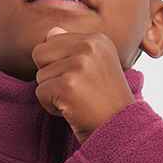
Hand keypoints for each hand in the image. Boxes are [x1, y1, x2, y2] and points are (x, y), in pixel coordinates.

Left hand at [31, 28, 136, 143]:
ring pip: (40, 76)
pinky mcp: (68, 85)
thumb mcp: (95, 68)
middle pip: (40, 54)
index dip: (60, 66)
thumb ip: (72, 48)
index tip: (83, 81)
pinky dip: (52, 107)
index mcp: (97, 39)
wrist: (121, 131)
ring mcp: (80, 65)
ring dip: (53, 95)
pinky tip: (73, 110)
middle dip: (51, 77)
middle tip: (76, 91)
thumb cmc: (105, 103)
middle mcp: (89, 46)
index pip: (51, 41)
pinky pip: (40, 93)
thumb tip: (50, 31)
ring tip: (77, 102)